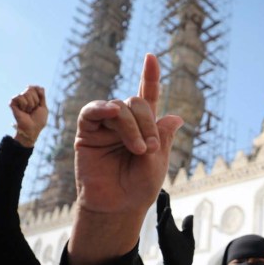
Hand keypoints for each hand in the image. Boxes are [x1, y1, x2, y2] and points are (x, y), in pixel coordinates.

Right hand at [10, 86, 47, 146]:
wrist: (32, 128)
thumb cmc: (38, 120)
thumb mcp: (43, 107)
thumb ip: (42, 96)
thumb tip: (39, 86)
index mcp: (32, 98)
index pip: (36, 88)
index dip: (39, 95)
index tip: (39, 104)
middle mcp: (24, 97)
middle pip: (31, 89)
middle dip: (35, 100)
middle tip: (33, 109)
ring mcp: (18, 100)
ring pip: (26, 93)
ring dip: (30, 104)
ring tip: (28, 111)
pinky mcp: (12, 102)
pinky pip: (20, 97)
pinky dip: (24, 105)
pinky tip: (23, 110)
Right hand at [68, 54, 182, 264]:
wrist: (116, 207)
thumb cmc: (138, 188)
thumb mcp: (158, 163)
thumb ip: (163, 138)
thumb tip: (176, 117)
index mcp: (144, 127)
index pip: (148, 97)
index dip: (150, 77)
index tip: (151, 57)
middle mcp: (124, 122)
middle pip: (136, 102)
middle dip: (147, 122)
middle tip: (149, 149)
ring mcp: (105, 125)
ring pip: (119, 107)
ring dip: (132, 126)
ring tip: (139, 150)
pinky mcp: (87, 132)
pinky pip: (93, 111)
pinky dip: (103, 109)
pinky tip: (112, 113)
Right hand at [156, 190, 194, 264]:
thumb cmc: (183, 254)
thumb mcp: (188, 237)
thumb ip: (188, 226)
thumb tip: (190, 215)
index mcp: (170, 227)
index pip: (166, 210)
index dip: (165, 200)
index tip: (163, 188)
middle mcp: (165, 228)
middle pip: (162, 210)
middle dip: (161, 199)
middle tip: (159, 186)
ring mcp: (164, 234)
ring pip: (161, 217)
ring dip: (162, 205)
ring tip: (162, 194)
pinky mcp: (165, 240)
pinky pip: (163, 227)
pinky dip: (164, 218)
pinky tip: (167, 209)